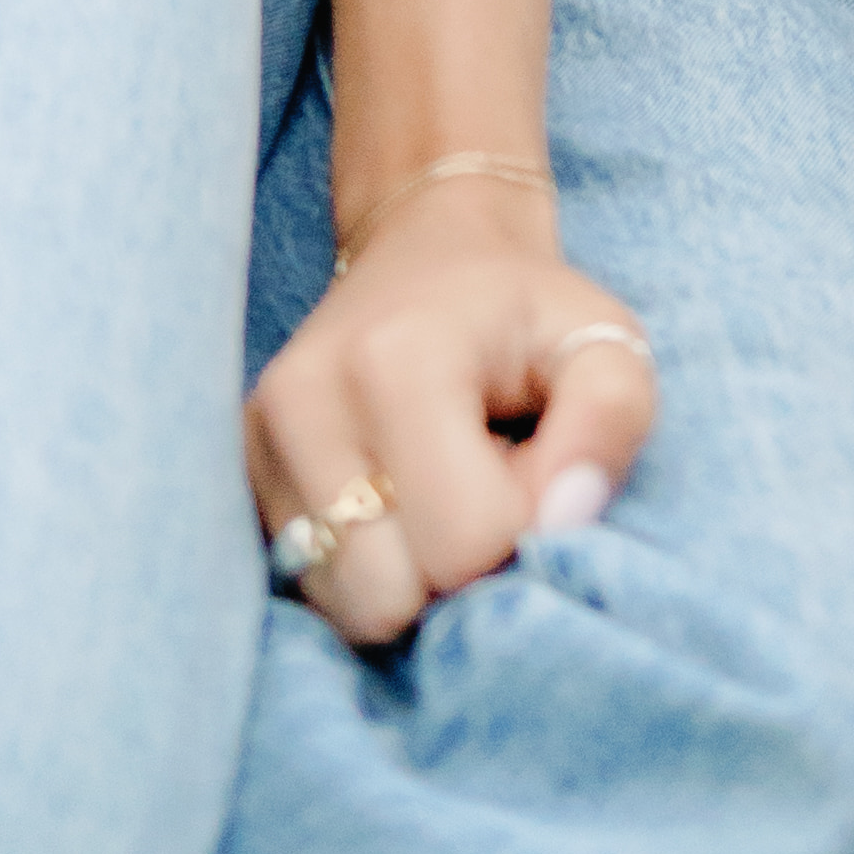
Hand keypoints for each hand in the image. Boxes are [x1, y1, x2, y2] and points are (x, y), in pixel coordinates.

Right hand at [244, 182, 655, 648]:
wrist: (429, 249)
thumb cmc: (526, 309)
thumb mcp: (602, 340)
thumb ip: (608, 424)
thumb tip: (561, 523)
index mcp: (400, 360)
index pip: (465, 543)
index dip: (521, 525)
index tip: (528, 464)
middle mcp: (306, 401)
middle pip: (391, 594)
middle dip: (458, 565)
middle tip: (481, 482)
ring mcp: (259, 441)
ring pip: (347, 605)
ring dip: (411, 571)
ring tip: (437, 489)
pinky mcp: (245, 473)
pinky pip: (315, 586)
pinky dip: (368, 565)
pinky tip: (394, 498)